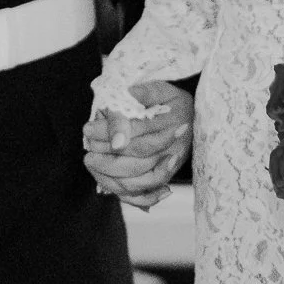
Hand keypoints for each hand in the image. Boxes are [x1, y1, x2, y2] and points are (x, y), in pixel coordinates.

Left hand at [83, 81, 192, 208]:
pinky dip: (126, 194)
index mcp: (172, 122)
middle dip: (107, 157)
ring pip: (140, 181)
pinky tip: (106, 183)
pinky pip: (147, 195)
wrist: (195, 118)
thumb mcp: (159, 89)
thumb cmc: (170, 101)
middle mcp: (174, 148)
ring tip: (92, 163)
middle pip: (137, 160)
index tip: (88, 128)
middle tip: (88, 149)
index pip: (136, 131)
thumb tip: (124, 97)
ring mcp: (171, 166)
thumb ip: (142, 93)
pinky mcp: (167, 178)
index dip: (110, 132)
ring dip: (111, 176)